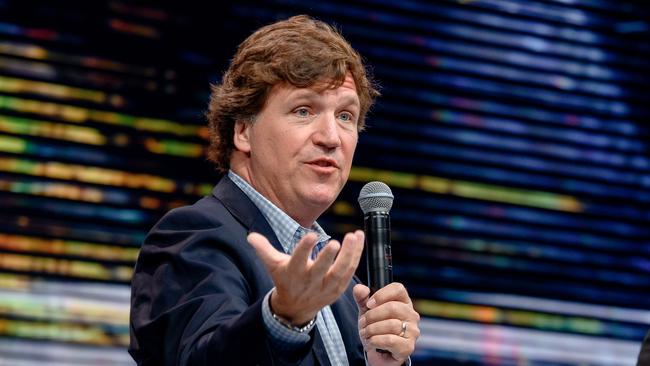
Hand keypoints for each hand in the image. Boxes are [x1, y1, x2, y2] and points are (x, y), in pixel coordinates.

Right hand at [248, 230, 363, 324]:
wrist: (296, 307)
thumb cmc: (285, 279)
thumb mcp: (273, 265)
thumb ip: (263, 249)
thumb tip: (251, 236)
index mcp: (293, 273)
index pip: (298, 260)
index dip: (304, 249)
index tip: (312, 235)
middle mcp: (310, 281)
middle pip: (321, 269)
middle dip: (329, 257)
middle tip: (337, 242)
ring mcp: (326, 286)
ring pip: (340, 271)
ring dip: (349, 254)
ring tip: (354, 236)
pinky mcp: (338, 288)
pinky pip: (350, 271)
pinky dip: (356, 255)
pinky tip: (359, 238)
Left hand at [354, 283, 419, 365]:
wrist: (378, 353)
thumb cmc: (376, 329)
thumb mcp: (366, 311)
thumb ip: (362, 298)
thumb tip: (359, 288)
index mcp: (404, 302)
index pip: (398, 289)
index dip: (381, 294)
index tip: (368, 304)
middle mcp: (412, 315)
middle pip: (392, 307)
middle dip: (372, 315)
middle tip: (362, 322)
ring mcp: (412, 331)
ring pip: (391, 324)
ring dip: (372, 329)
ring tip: (365, 333)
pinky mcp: (408, 347)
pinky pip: (390, 340)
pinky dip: (375, 340)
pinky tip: (370, 342)